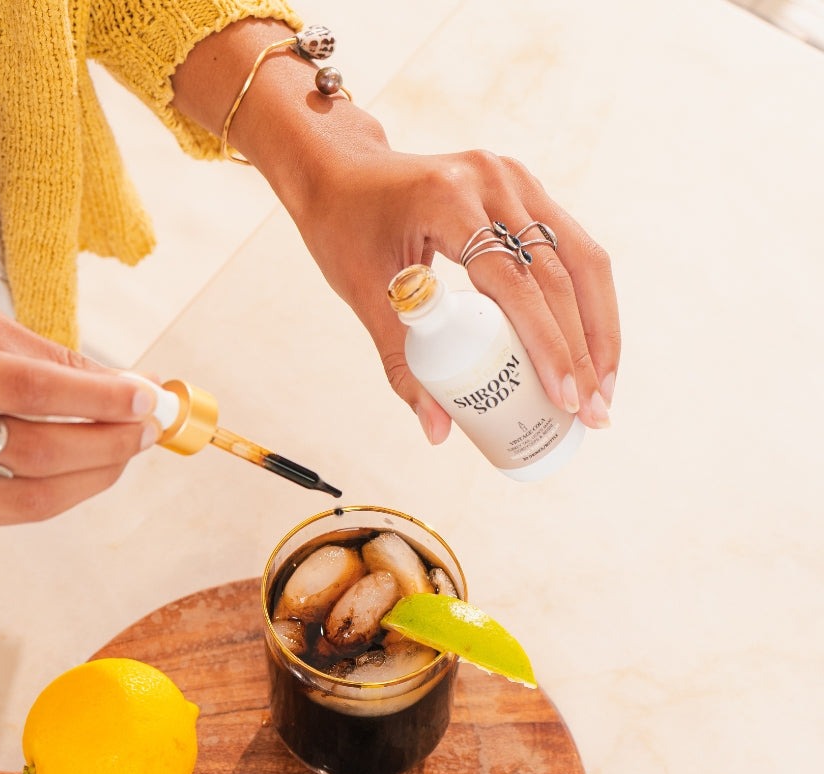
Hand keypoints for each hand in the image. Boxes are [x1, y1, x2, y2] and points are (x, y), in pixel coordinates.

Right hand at [0, 304, 160, 528]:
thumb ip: (45, 354)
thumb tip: (125, 383)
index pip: (26, 387)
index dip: (96, 396)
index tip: (146, 396)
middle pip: (34, 450)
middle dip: (108, 442)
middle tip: (148, 427)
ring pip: (29, 496)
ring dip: (95, 476)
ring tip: (127, 450)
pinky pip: (10, 511)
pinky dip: (60, 492)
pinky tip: (84, 470)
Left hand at [290, 138, 620, 443]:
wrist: (340, 171)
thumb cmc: (344, 231)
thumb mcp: (364, 296)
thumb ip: (402, 365)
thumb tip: (437, 432)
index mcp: (449, 201)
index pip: (514, 283)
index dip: (547, 346)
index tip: (565, 399)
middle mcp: (493, 180)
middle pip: (561, 272)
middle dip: (583, 350)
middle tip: (593, 411)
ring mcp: (515, 179)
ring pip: (581, 257)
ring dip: (598, 328)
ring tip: (602, 389)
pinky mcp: (525, 189)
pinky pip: (569, 248)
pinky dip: (583, 301)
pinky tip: (589, 348)